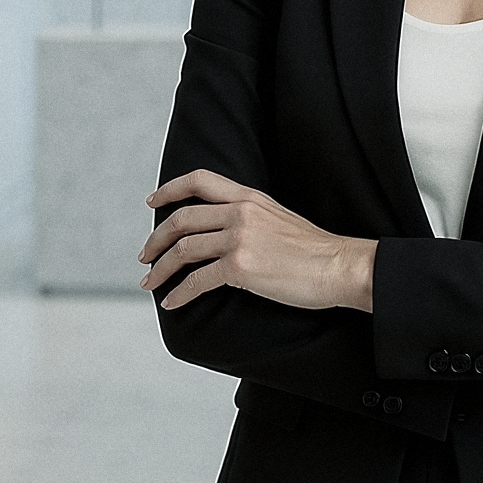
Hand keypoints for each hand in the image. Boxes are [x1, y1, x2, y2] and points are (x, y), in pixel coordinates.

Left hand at [138, 170, 376, 312]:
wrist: (338, 265)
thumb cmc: (313, 249)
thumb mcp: (278, 218)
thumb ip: (250, 217)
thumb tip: (223, 231)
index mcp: (250, 197)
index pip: (200, 180)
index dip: (171, 188)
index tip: (152, 200)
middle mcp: (241, 212)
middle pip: (182, 219)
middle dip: (156, 239)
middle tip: (145, 255)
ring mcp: (240, 238)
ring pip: (183, 249)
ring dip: (160, 268)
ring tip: (150, 282)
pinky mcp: (241, 267)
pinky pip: (197, 280)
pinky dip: (179, 293)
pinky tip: (173, 303)